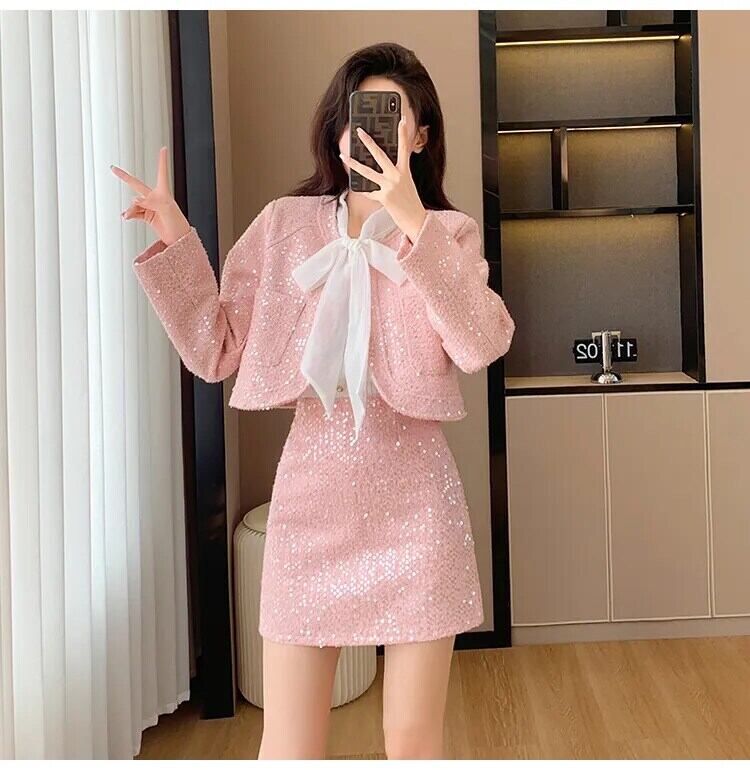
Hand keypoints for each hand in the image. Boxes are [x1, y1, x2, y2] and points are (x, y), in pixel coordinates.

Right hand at [110, 146, 190, 245]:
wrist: (178, 240)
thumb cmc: (178, 224)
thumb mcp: (166, 209)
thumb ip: (150, 201)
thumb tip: (135, 199)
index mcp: (163, 192)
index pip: (162, 172)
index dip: (162, 160)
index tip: (163, 148)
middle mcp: (156, 198)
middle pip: (137, 185)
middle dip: (124, 177)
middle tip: (113, 168)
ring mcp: (151, 207)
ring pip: (134, 203)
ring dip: (130, 209)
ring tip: (128, 215)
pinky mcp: (149, 217)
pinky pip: (135, 213)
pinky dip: (130, 214)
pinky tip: (126, 217)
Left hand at [339, 117, 426, 243]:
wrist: (415, 219)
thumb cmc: (410, 200)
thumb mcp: (406, 182)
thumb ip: (396, 171)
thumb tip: (382, 164)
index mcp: (404, 170)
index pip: (404, 148)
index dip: (403, 133)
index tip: (401, 119)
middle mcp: (397, 176)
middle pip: (379, 155)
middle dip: (368, 142)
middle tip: (359, 131)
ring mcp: (389, 187)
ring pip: (367, 172)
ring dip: (353, 163)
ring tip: (343, 155)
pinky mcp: (383, 198)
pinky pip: (369, 192)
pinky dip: (366, 191)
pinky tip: (361, 189)